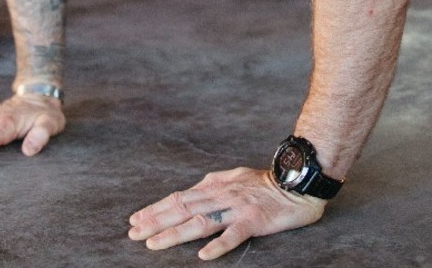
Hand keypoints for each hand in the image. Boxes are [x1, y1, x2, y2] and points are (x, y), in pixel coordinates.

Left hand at [127, 166, 324, 259]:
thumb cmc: (268, 182)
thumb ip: (217, 182)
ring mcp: (238, 208)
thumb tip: (197, 186)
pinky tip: (202, 256)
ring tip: (153, 244)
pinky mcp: (254, 220)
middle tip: (132, 234)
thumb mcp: (237, 175)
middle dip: (155, 221)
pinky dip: (218, 246)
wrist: (298, 182)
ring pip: (201, 221)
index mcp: (217, 185)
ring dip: (175, 233)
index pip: (180, 197)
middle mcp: (223, 195)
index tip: (136, 219)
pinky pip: (234, 235)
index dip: (156, 209)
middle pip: (183, 208)